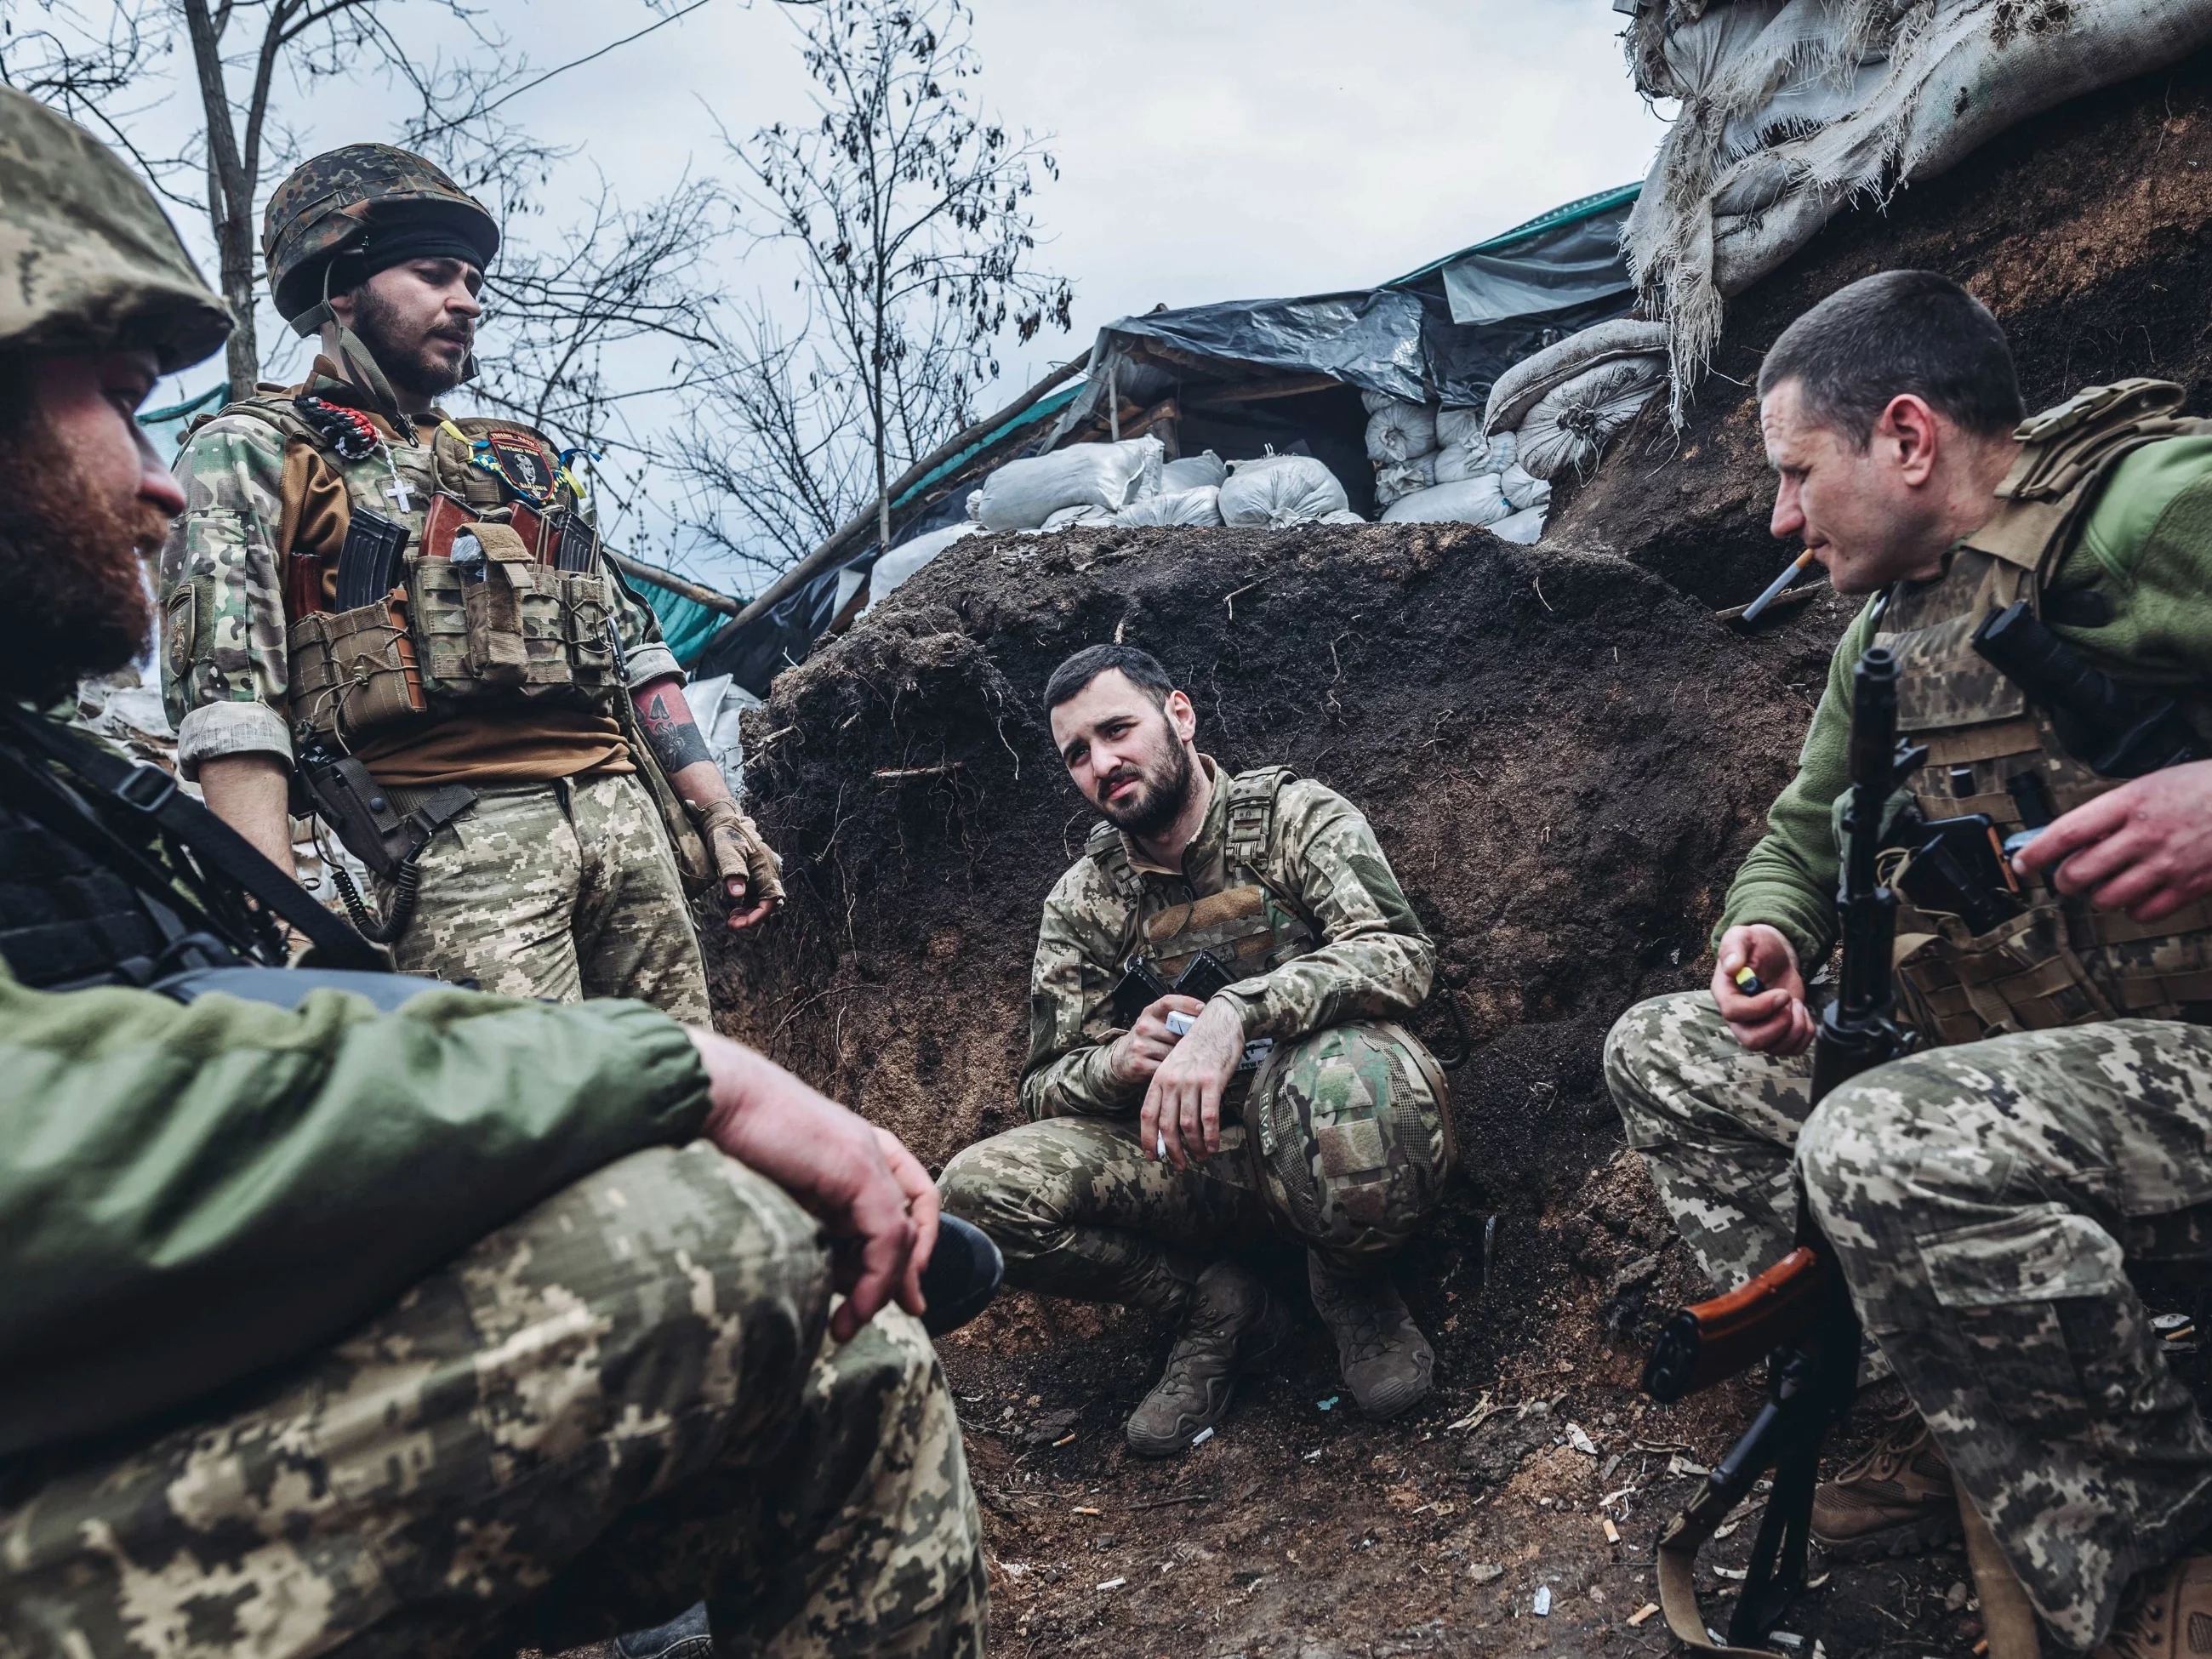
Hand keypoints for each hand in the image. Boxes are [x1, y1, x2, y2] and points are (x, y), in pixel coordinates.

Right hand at [689, 1029, 935, 1340]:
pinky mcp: (859, 1168)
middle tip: (861, 1321)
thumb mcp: (775, 1194)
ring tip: (844, 1328)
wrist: (709, 1099)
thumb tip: (828, 1275)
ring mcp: (866, 1156)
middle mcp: (866, 1149)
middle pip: (907, 1223)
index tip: (897, 1297)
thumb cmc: (720, 1142)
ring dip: (880, 1290)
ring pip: (900, 1234)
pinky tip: (852, 1311)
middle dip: (894, 1280)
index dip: (908, 1251)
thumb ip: (808, 1223)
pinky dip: (878, 1280)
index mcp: (849, 1149)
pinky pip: (889, 1235)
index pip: (904, 1202)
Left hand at [697, 800, 782, 931]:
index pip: (770, 899)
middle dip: (753, 917)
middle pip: (769, 903)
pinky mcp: (755, 876)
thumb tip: (738, 895)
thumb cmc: (726, 836)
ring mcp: (762, 875)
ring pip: (763, 902)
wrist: (724, 823)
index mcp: (765, 868)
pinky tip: (734, 910)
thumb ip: (733, 873)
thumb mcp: (727, 853)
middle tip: (732, 924)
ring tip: (731, 919)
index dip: (758, 915)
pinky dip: (748, 906)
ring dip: (750, 913)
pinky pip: (757, 897)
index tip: (741, 924)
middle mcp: (768, 873)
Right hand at [1107, 993, 1204, 1086]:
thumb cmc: (1146, 1038)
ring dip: (1181, 1057)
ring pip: (1173, 1052)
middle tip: (1197, 1044)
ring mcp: (1140, 1045)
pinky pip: (1166, 1067)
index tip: (1203, 1008)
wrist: (1121, 1058)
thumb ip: (1174, 1018)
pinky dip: (1173, 1070)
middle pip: (1177, 1032)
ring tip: (1184, 1058)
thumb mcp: (1155, 1022)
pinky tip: (1173, 1068)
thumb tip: (1205, 1017)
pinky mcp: (1140, 1064)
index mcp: (1149, 1012)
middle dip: (1188, 1039)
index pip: (1169, 1003)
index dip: (1187, 1004)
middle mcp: (1143, 1026)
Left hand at [1141, 998, 1244, 1168]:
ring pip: (1188, 1125)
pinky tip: (1213, 1145)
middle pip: (1167, 1125)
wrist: (1219, 1022)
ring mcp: (1191, 1081)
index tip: (1152, 1156)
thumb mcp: (1176, 1065)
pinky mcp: (1211, 1081)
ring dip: (1194, 1147)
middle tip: (1180, 1165)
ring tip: (1201, 1156)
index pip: (1147, 1114)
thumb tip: (1170, 1124)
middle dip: (1173, 1151)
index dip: (1148, 1138)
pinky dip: (1211, 1136)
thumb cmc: (1200, 1046)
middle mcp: (1171, 1080)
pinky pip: (1209, 1117)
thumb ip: (1170, 1091)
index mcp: (1159, 1077)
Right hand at [1713, 924, 1813, 1055]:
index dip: (1760, 1008)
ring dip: (1795, 1028)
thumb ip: (1734, 947)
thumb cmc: (1756, 946)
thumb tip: (1733, 966)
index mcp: (1725, 993)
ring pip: (1774, 1048)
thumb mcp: (1743, 937)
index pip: (1734, 1013)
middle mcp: (1738, 1017)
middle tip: (1790, 1001)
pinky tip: (1802, 1012)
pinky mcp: (1777, 1032)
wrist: (1774, 955)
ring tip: (1797, 1003)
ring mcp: (1758, 1027)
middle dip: (1779, 1025)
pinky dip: (1805, 1033)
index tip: (1782, 994)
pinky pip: (1792, 1048)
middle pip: (1752, 1041)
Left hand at [2012, 760, 2211, 922]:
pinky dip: (2132, 909)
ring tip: (2104, 885)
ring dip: (2097, 896)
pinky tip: (2137, 895)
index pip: (2066, 833)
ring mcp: (2168, 864)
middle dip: (2064, 881)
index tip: (2021, 864)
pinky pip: (2143, 913)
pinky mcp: (2190, 886)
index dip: (2035, 853)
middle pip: (2079, 873)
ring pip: (2107, 899)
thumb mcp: (2150, 786)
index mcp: (2131, 803)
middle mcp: (2145, 835)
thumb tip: (2074, 840)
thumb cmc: (2201, 788)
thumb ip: (2112, 813)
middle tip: (2065, 878)